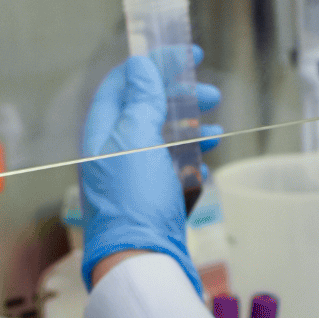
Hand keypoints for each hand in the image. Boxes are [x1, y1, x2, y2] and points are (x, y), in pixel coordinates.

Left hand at [79, 52, 222, 292]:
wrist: (141, 262)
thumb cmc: (134, 201)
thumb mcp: (137, 140)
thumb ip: (142, 101)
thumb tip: (142, 66)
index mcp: (103, 133)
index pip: (124, 84)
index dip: (154, 64)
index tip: (188, 55)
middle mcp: (114, 153)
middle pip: (147, 110)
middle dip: (179, 98)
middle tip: (209, 95)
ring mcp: (133, 179)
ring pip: (164, 141)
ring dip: (191, 130)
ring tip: (215, 132)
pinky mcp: (152, 201)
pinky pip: (172, 172)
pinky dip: (191, 164)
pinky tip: (205, 168)